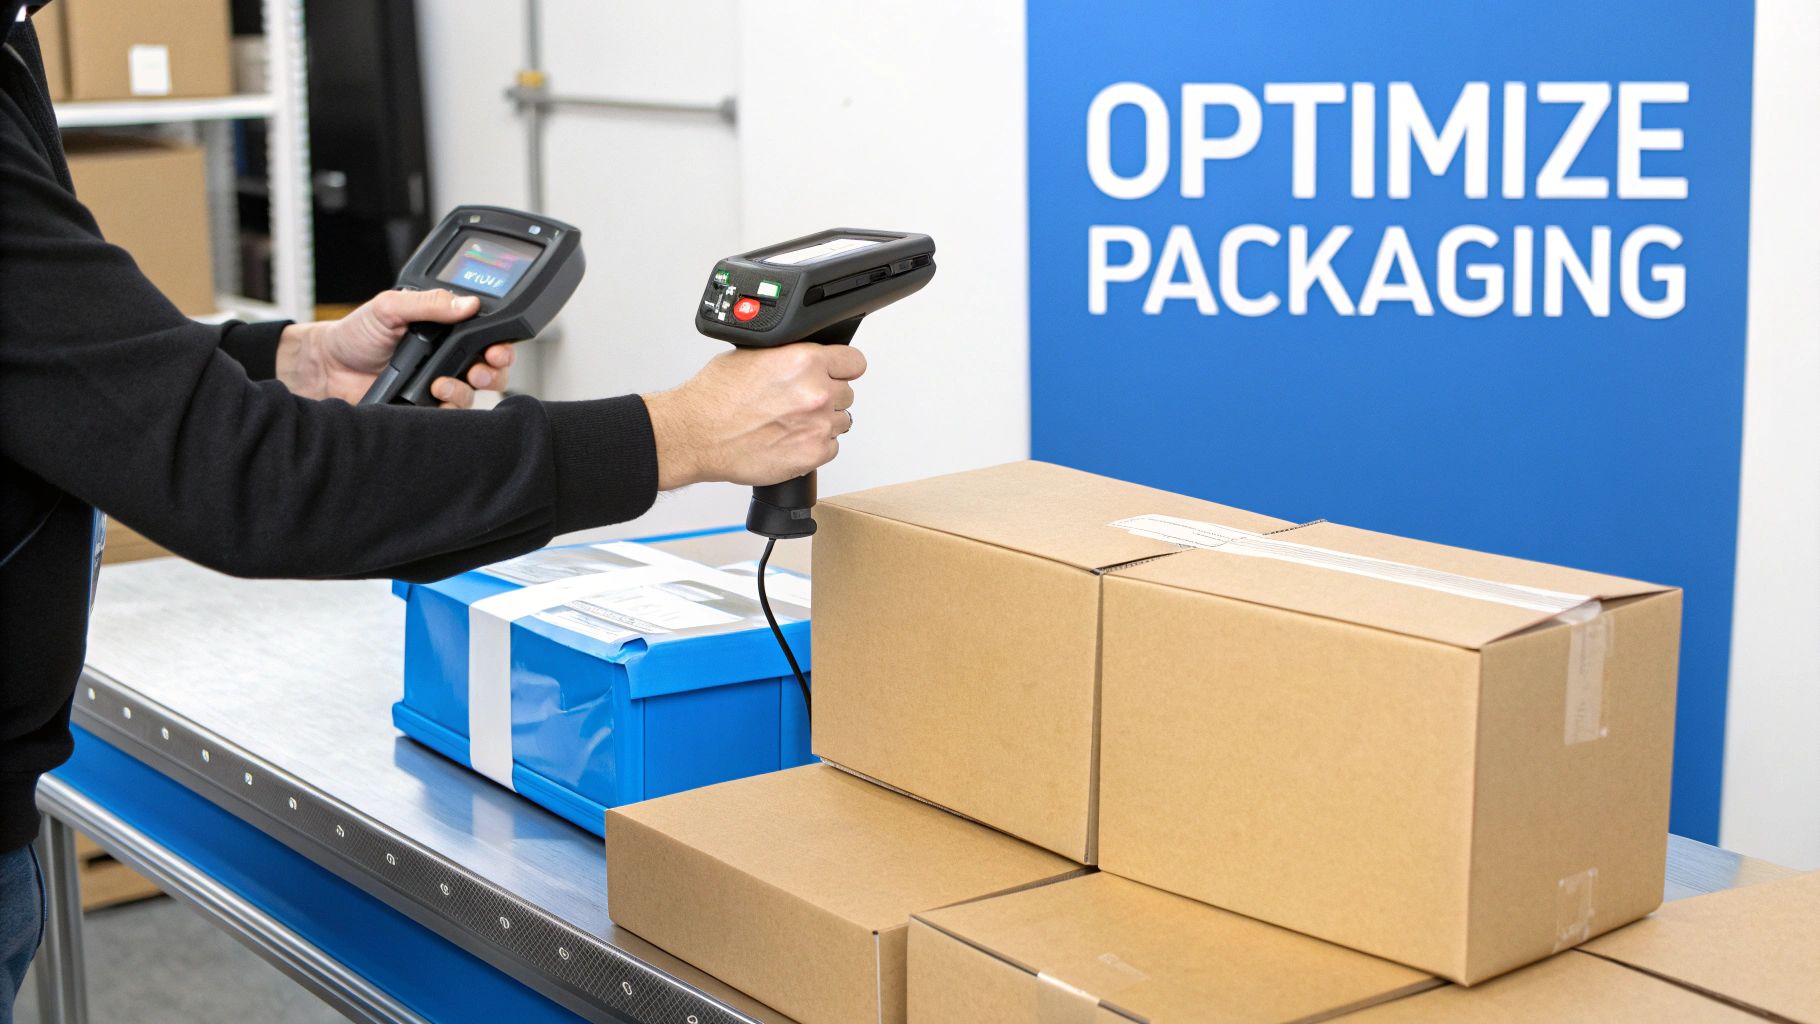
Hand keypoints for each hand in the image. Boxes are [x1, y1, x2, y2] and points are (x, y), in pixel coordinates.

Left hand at [276, 289, 515, 406]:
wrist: (327, 367)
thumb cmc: (356, 334)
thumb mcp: (391, 306)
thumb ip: (429, 302)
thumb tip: (466, 302)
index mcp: (445, 327)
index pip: (486, 333)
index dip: (500, 341)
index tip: (496, 346)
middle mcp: (448, 355)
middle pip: (491, 366)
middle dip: (495, 368)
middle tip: (483, 366)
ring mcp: (439, 381)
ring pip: (476, 391)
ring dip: (467, 388)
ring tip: (443, 383)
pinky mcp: (428, 406)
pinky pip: (453, 413)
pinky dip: (449, 406)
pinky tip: (432, 395)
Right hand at [644, 343, 864, 489]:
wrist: (696, 434)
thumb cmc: (714, 398)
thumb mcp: (751, 355)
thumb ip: (788, 356)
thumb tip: (803, 359)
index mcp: (804, 361)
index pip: (853, 361)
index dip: (842, 368)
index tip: (837, 373)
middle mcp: (816, 392)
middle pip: (846, 393)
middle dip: (827, 396)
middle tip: (799, 402)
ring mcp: (817, 426)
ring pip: (841, 422)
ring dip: (822, 422)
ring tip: (791, 423)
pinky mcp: (812, 454)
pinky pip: (831, 448)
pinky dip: (815, 446)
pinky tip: (791, 441)